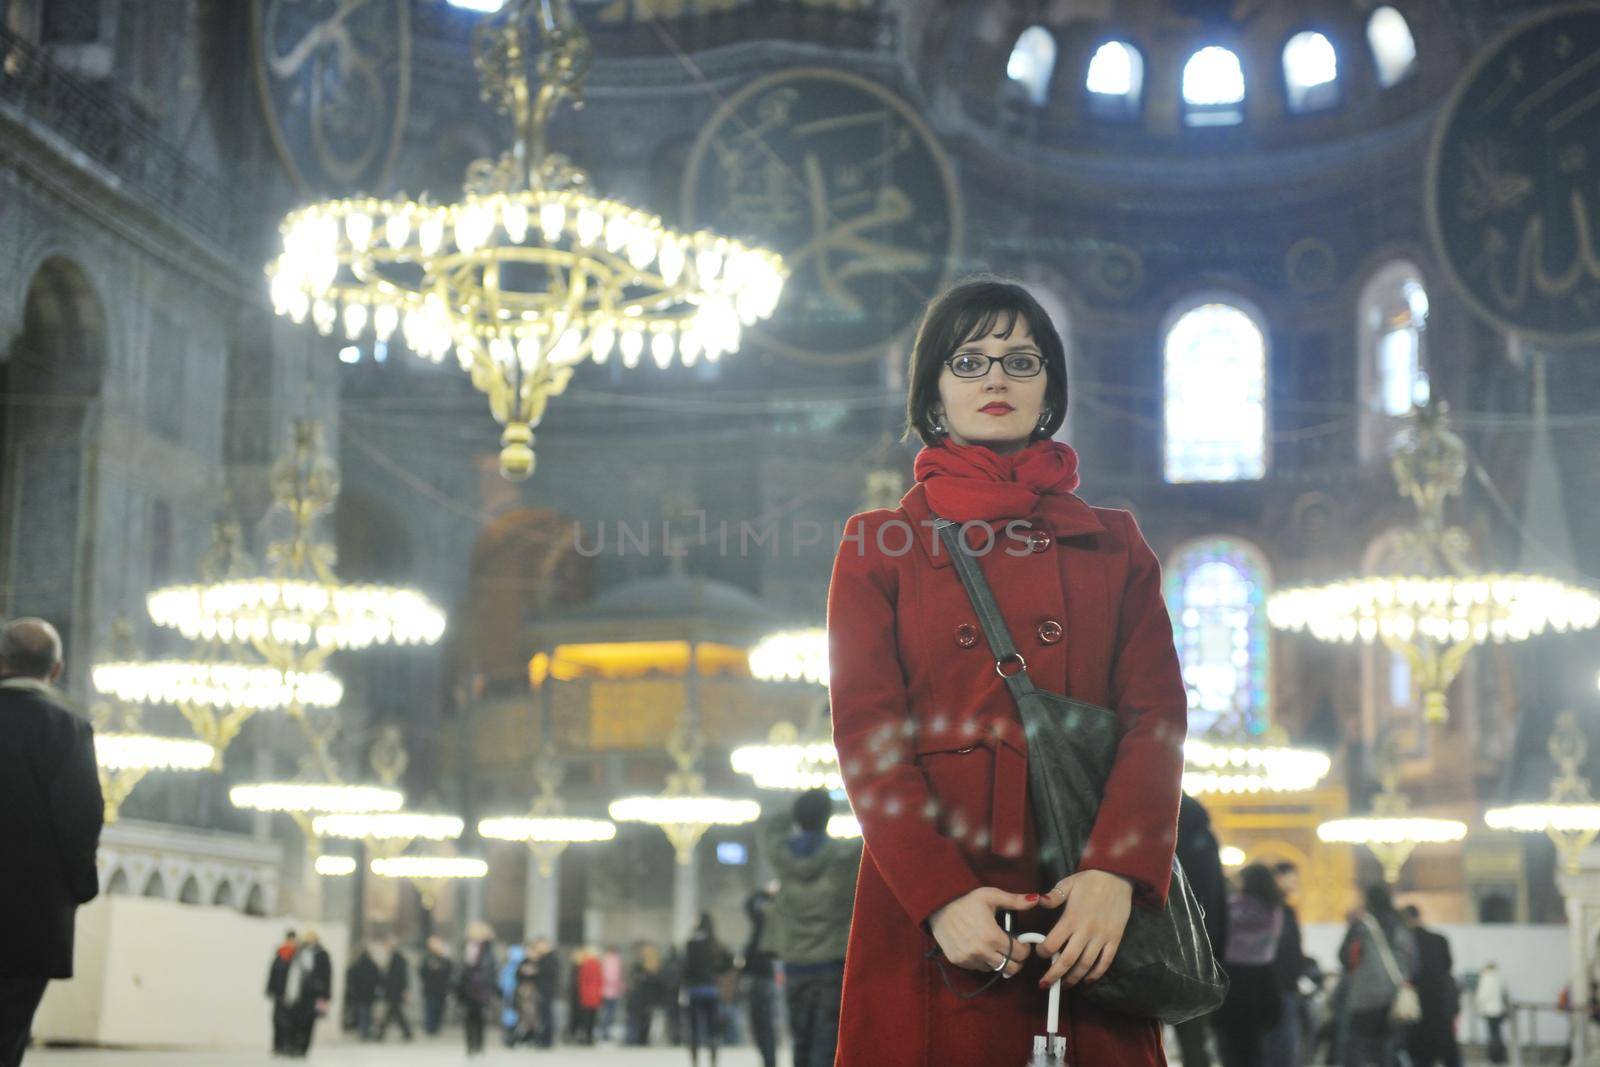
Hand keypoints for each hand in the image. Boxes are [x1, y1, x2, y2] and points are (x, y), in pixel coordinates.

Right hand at [928, 887, 1039, 977]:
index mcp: (992, 935)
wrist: (938, 905)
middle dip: (1016, 961)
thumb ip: (1015, 901)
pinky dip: (984, 961)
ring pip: (994, 969)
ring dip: (1000, 961)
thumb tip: (1037, 898)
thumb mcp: (992, 896)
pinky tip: (982, 948)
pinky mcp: (959, 961)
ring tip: (997, 947)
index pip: (1019, 954)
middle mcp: (981, 951)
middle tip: (1014, 950)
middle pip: (1010, 968)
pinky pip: (979, 968)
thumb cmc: (966, 899)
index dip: (1025, 949)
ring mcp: (969, 958)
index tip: (1022, 943)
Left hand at [1035, 870, 1133, 987]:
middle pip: (1068, 960)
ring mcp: (1102, 937)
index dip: (1043, 952)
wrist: (1118, 877)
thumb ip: (1053, 896)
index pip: (1053, 943)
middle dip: (1054, 975)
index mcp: (1072, 918)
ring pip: (1086, 965)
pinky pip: (1105, 962)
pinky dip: (1096, 975)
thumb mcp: (1068, 883)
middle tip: (1045, 984)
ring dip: (1073, 978)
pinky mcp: (1115, 940)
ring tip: (1064, 985)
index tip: (1040, 953)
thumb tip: (1038, 902)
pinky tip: (1087, 981)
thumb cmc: (1091, 880)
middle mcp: (1086, 931)